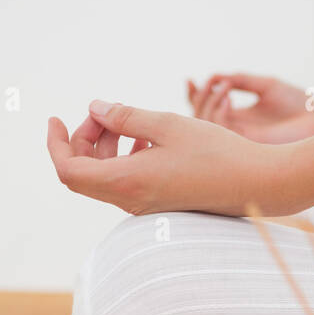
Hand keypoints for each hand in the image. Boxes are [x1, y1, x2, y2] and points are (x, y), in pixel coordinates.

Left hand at [47, 99, 298, 216]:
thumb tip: (95, 108)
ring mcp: (146, 206)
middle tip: (105, 113)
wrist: (258, 185)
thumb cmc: (218, 153)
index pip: (68, 170)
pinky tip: (147, 140)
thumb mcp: (168, 124)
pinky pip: (127, 182)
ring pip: (105, 177)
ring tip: (127, 122)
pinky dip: (125, 157)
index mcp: (128, 182)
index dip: (55, 143)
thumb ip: (126, 116)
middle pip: (83, 173)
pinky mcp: (161, 204)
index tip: (54, 118)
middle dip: (83, 138)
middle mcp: (131, 201)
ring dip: (105, 146)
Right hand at [187, 73, 313, 142]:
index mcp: (240, 120)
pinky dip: (217, 114)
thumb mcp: (265, 85)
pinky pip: (220, 134)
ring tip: (225, 87)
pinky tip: (228, 99)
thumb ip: (240, 80)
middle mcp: (237, 133)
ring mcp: (241, 141)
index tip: (190, 79)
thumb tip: (214, 77)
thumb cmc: (300, 104)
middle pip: (200, 121)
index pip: (207, 111)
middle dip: (197, 99)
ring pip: (206, 129)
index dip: (194, 97)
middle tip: (210, 82)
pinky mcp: (247, 145)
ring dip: (207, 103)